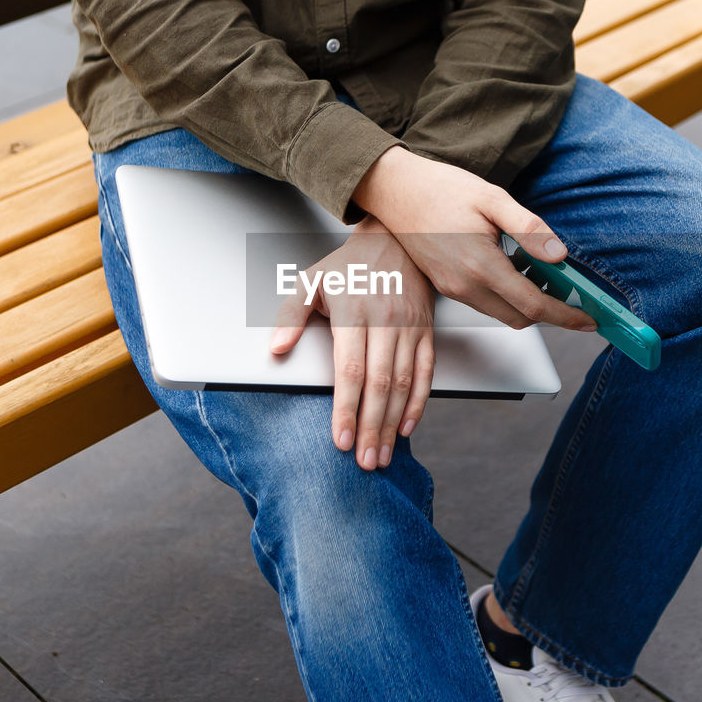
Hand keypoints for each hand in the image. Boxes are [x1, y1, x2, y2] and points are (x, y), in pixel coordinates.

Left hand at [270, 217, 434, 469]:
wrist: (395, 239)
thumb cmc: (348, 267)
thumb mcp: (310, 280)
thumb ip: (289, 315)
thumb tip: (275, 349)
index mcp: (353, 313)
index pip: (351, 370)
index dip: (346, 408)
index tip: (339, 439)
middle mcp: (385, 322)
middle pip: (379, 385)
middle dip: (371, 427)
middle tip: (364, 462)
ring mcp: (409, 328)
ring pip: (402, 384)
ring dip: (392, 424)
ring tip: (381, 455)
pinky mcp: (425, 332)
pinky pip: (425, 373)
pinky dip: (418, 403)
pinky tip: (406, 427)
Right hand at [352, 147, 596, 331]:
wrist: (397, 191)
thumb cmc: (441, 190)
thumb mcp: (493, 199)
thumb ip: (529, 229)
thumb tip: (559, 255)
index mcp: (480, 266)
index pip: (533, 305)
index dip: (566, 316)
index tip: (588, 319)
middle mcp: (464, 286)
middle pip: (520, 318)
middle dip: (550, 312)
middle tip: (570, 291)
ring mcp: (453, 289)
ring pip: (502, 313)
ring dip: (527, 302)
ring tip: (540, 269)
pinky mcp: (446, 287)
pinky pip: (485, 303)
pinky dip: (506, 295)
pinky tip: (512, 266)